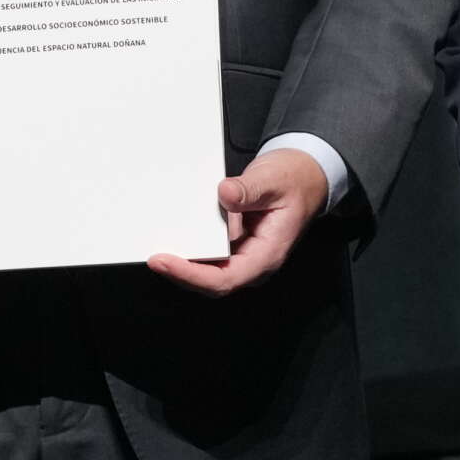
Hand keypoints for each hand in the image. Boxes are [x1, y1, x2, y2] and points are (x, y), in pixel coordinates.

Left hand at [146, 148, 327, 295]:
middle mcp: (254, 261)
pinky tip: (175, 238)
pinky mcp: (235, 245)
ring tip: (158, 249)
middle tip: (154, 257)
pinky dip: (192, 250)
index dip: (192, 275)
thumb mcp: (274, 180)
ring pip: (209, 272)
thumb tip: (226, 193)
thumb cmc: (294, 181)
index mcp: (267, 254)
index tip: (165, 262)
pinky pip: (211, 255)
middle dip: (181, 274)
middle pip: (212, 282)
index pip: (225, 279)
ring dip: (184, 264)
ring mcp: (244, 255)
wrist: (305, 177)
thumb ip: (250, 189)